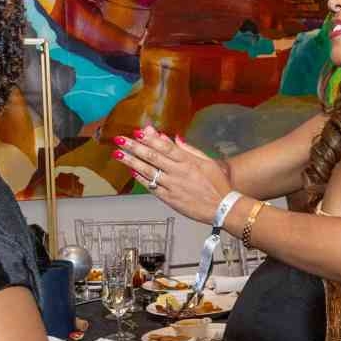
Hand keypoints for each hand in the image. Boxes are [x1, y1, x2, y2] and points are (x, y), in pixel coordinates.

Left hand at [113, 129, 232, 224]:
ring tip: (118, 154)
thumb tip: (175, 138)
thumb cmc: (217, 184)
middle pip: (152, 157)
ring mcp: (172, 186)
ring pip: (148, 171)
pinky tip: (131, 171)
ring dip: (131, 161)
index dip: (150, 138)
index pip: (165, 146)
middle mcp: (178, 172)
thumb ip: (189, 150)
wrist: (222, 208)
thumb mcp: (208, 162)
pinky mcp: (169, 199)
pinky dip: (141, 178)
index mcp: (188, 161)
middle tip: (120, 139)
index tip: (137, 131)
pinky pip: (151, 187)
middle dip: (134, 147)